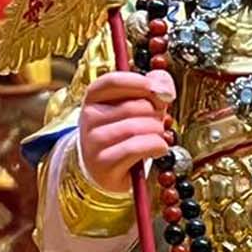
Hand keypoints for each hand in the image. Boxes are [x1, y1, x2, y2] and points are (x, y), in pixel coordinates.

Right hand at [79, 69, 174, 192]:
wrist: (105, 170)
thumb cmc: (123, 135)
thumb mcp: (134, 107)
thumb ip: (150, 89)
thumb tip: (162, 82)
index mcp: (94, 98)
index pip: (113, 81)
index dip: (141, 83)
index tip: (161, 90)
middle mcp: (89, 118)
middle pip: (133, 106)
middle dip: (155, 114)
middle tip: (159, 121)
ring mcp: (93, 142)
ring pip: (136, 128)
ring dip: (157, 132)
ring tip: (158, 136)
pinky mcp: (103, 164)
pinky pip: (136, 148)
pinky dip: (156, 146)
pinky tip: (159, 149)